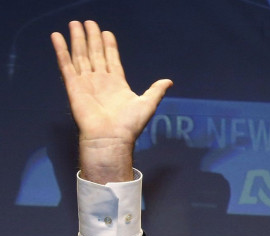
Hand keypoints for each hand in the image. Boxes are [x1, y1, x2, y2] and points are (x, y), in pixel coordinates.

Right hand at [51, 20, 171, 183]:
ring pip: (80, 56)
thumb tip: (169, 81)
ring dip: (77, 40)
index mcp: (117, 83)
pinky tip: (58, 37)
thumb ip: (156, 90)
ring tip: (74, 24)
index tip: (107, 32)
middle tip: (88, 22)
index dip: (109, 46)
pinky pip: (66, 64)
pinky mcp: (73, 86)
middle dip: (92, 38)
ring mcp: (86, 82)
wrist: (111, 138)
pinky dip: (61, 50)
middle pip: (95, 54)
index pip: (111, 59)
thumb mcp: (147, 104)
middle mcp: (100, 81)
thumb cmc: (129, 125)